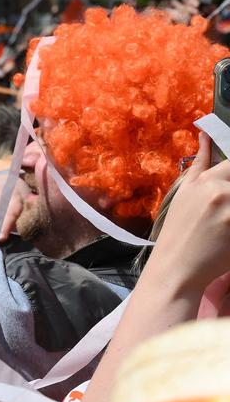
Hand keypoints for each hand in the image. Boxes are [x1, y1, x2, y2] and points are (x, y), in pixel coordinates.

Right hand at [149, 133, 229, 293]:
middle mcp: (221, 192)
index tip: (228, 188)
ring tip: (224, 220)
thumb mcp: (185, 192)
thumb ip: (200, 163)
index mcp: (207, 181)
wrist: (176, 267)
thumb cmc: (179, 230)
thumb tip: (205, 134)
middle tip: (225, 207)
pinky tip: (227, 231)